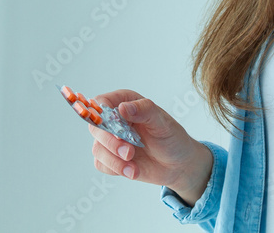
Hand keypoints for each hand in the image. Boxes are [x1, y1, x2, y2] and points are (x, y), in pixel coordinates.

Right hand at [88, 89, 211, 199]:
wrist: (179, 165)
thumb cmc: (172, 137)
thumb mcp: (162, 121)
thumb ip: (144, 111)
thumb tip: (123, 108)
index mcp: (125, 102)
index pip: (101, 102)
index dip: (100, 114)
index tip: (110, 127)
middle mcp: (115, 121)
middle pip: (95, 127)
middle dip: (110, 142)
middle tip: (128, 152)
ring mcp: (112, 140)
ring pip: (97, 149)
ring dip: (114, 160)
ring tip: (133, 165)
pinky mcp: (112, 159)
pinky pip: (102, 165)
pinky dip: (116, 170)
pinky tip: (133, 170)